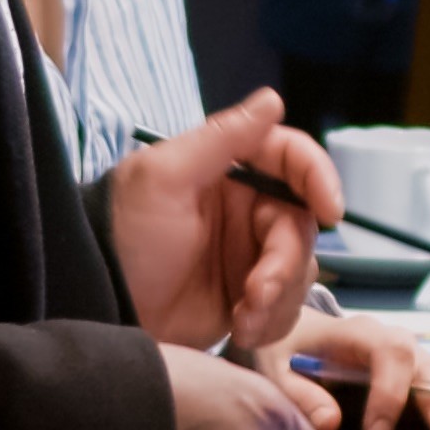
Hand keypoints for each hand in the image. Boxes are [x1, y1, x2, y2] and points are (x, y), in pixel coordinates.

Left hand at [110, 91, 331, 352]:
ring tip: (242, 318)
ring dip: (278, 299)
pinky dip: (271, 322)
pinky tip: (241, 330)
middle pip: (301, 226)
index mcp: (229, 171)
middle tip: (256, 292)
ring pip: (300, 271)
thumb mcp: (164, 178)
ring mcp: (246, 256)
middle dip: (284, 265)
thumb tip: (272, 99)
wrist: (100, 304)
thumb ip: (221, 138)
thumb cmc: (123, 233)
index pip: (292, 160)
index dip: (319, 179)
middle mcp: (245, 210)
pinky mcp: (245, 299)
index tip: (330, 210)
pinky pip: (285, 308)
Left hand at [292, 309, 429, 429]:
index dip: (390, 394)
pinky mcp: (418, 373)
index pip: (390, 354)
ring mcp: (410, 356)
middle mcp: (392, 341)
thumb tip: (330, 422)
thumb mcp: (275, 366)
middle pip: (426, 368)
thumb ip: (299, 393)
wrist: (295, 332)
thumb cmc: (286, 348)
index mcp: (359, 333)